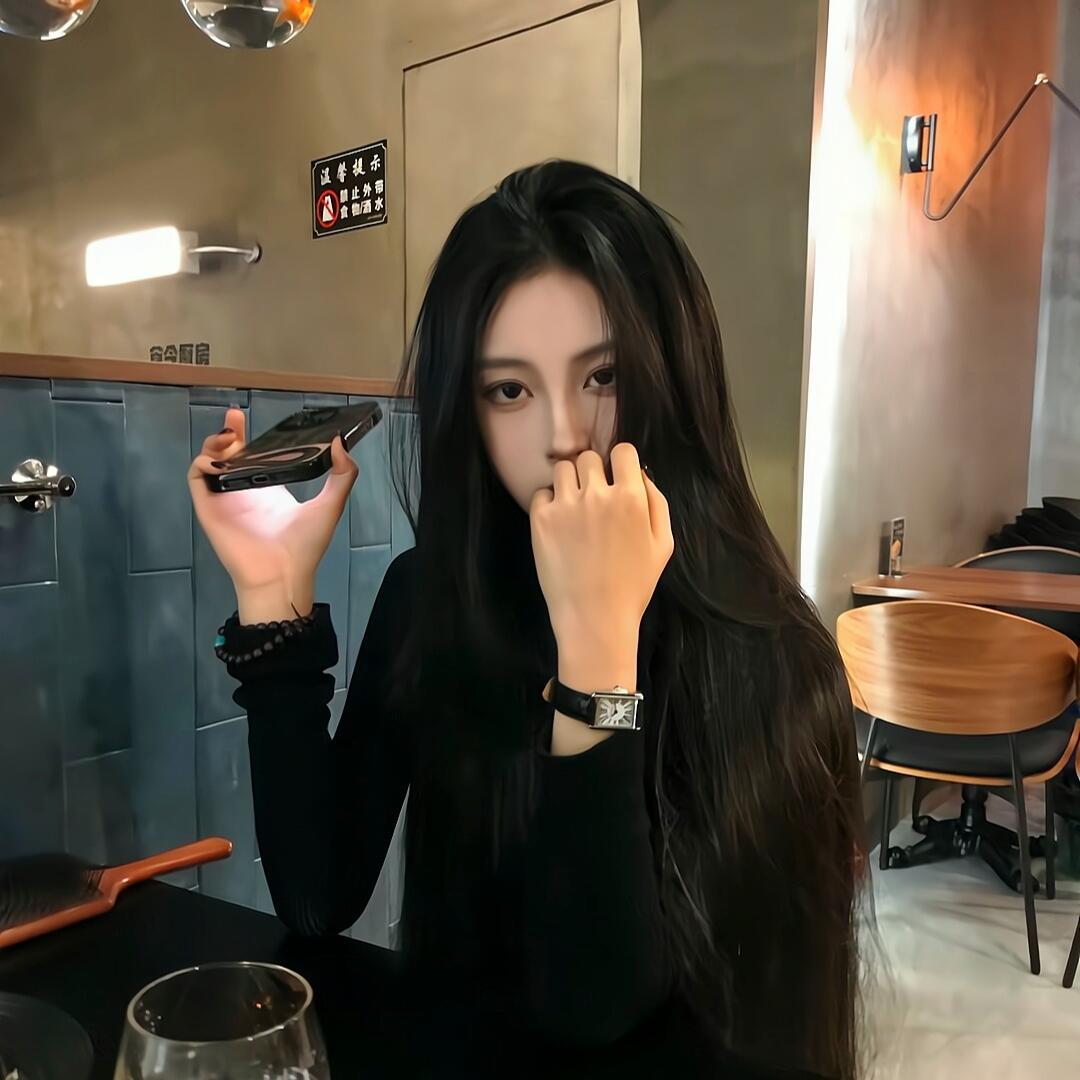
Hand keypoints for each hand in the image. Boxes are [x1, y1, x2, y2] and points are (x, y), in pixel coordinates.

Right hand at [186, 407, 358, 617]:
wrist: (283, 575)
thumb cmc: (305, 546)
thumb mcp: (330, 505)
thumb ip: (342, 475)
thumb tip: (342, 442)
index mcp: (269, 490)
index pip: (255, 456)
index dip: (250, 436)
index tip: (249, 418)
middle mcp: (245, 491)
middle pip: (228, 455)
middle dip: (229, 433)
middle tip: (235, 417)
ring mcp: (225, 499)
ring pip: (210, 464)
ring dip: (213, 446)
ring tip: (228, 438)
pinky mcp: (210, 508)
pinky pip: (197, 480)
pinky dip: (201, 465)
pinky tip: (216, 460)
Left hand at [528, 443, 674, 650]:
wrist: (595, 617)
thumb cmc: (634, 585)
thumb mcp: (663, 544)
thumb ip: (656, 502)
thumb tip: (640, 473)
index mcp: (631, 497)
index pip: (622, 450)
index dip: (620, 463)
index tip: (616, 478)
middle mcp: (597, 494)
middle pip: (589, 458)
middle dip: (592, 473)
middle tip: (593, 499)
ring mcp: (566, 505)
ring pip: (562, 469)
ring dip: (569, 483)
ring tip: (574, 509)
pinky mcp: (541, 519)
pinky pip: (541, 493)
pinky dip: (549, 503)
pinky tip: (559, 525)